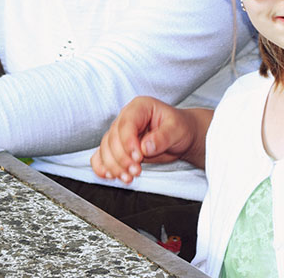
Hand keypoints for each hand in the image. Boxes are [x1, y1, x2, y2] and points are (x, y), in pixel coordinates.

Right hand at [90, 97, 211, 183]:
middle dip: (122, 158)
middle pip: (112, 138)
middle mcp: (126, 118)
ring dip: (114, 166)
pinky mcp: (117, 147)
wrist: (181, 137)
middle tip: (136, 171)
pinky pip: (102, 156)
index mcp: (140, 107)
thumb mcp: (177, 130)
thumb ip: (162, 137)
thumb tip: (146, 147)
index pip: (126, 124)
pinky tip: (110, 175)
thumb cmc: (180, 128)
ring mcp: (120, 133)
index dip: (128, 142)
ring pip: (106, 149)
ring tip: (128, 177)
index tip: (138, 157)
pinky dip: (103, 167)